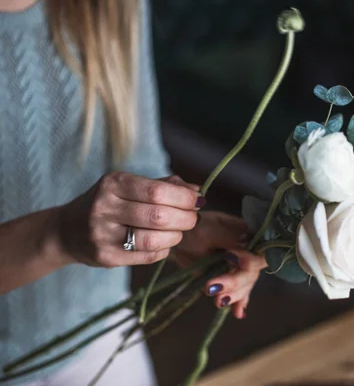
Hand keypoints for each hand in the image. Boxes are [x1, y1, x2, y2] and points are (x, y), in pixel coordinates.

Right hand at [58, 172, 201, 267]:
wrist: (68, 230)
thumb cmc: (110, 203)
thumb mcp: (129, 186)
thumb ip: (164, 185)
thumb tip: (198, 190)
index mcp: (113, 183)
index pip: (157, 191)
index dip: (184, 198)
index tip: (198, 201)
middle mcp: (105, 207)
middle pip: (159, 216)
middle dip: (185, 218)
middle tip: (194, 218)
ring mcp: (102, 234)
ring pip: (154, 239)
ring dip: (176, 236)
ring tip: (179, 231)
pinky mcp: (106, 257)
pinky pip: (147, 256)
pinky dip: (164, 249)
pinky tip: (164, 242)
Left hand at [171, 211, 266, 318]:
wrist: (180, 240)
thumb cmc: (194, 228)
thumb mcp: (209, 230)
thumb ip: (229, 237)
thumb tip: (245, 247)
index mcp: (248, 235)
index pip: (260, 251)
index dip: (250, 259)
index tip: (229, 259)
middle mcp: (249, 252)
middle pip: (252, 272)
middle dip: (235, 282)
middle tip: (212, 288)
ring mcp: (240, 267)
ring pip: (245, 285)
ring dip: (234, 295)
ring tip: (218, 301)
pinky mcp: (230, 279)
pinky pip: (240, 292)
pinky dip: (240, 302)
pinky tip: (238, 312)